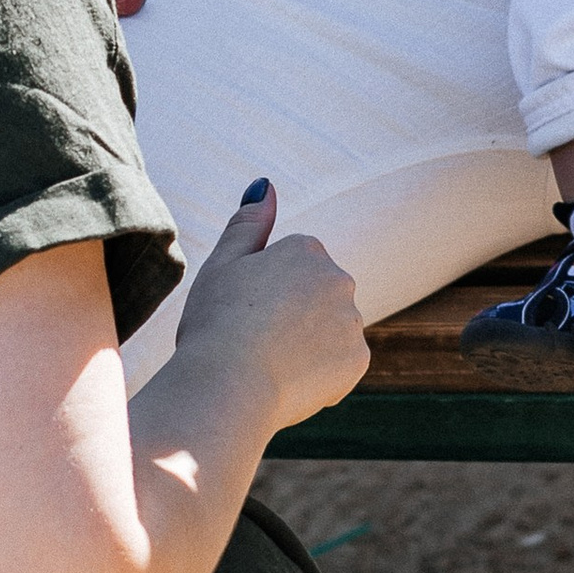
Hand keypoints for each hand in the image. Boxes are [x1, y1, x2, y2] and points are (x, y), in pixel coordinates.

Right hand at [174, 183, 369, 430]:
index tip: (244, 313)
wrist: (226, 387)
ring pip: (328, 332)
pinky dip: (317, 375)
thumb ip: (248, 224)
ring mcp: (352, 320)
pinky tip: (287, 381)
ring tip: (268, 364)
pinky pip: (338, 365)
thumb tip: (266, 185)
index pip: (292, 269)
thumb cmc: (216, 323)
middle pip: (315, 298)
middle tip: (255, 340)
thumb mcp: (222, 264)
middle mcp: (338, 278)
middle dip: (293, 316)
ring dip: (306, 345)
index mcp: (306, 249)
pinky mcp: (358, 360)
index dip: (264, 295)